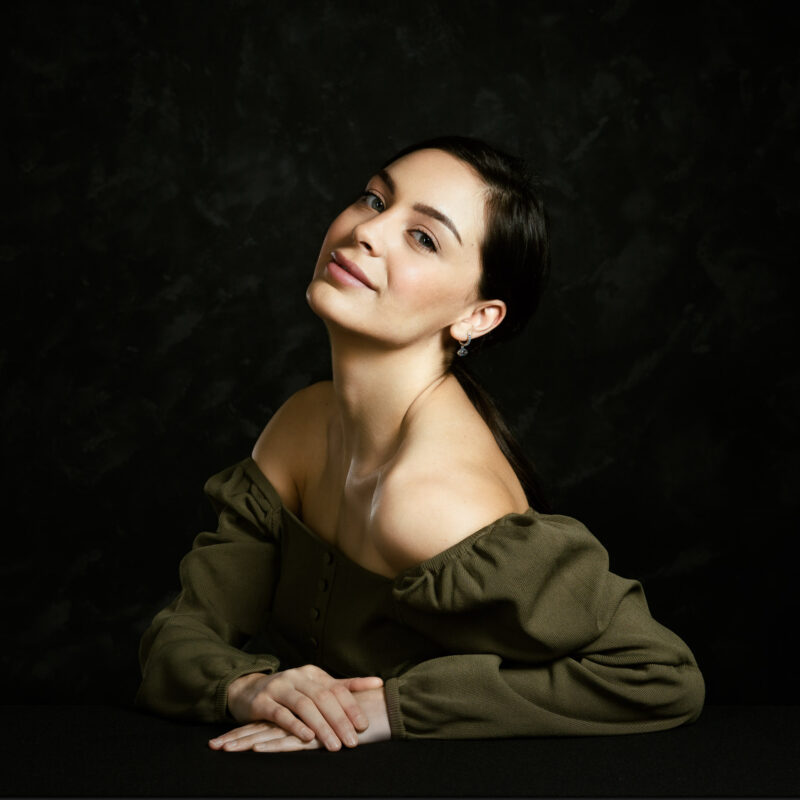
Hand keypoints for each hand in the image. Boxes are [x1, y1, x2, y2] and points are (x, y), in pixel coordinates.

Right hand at [209, 686, 389, 752]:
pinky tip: (307, 738)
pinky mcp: (263, 702)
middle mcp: (297, 677)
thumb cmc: (289, 692)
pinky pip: (281, 714)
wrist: (248, 690)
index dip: (351, 707)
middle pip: (323, 698)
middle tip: (352, 741)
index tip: (364, 725)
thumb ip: (344, 686)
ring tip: (334, 745)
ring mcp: (279, 688)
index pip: (337, 689)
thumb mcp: (315, 686)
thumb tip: (378, 682)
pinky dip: (295, 726)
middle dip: (340, 721)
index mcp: (313, 674)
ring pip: (304, 706)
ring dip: (321, 726)